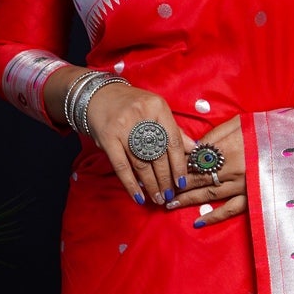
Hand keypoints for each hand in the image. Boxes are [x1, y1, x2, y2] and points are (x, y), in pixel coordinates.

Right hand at [84, 81, 195, 206]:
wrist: (99, 95)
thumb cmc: (132, 105)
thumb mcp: (155, 110)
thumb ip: (174, 130)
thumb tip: (194, 149)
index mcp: (157, 108)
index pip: (173, 142)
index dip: (179, 165)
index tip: (182, 182)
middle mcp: (142, 116)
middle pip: (158, 155)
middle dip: (165, 179)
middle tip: (170, 195)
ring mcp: (123, 128)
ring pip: (141, 163)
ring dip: (151, 185)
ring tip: (158, 198)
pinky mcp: (108, 138)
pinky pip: (122, 167)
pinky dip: (131, 184)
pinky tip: (139, 196)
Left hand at [165, 115, 246, 226]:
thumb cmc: (268, 126)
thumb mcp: (240, 122)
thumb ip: (215, 134)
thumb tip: (194, 147)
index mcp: (227, 147)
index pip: (194, 159)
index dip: (176, 166)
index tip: (161, 170)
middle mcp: (232, 168)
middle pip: (196, 178)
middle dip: (175, 186)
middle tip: (158, 191)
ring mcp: (243, 184)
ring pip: (208, 195)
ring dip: (187, 201)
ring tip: (169, 205)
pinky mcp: (253, 195)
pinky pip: (231, 210)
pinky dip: (214, 217)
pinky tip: (198, 223)